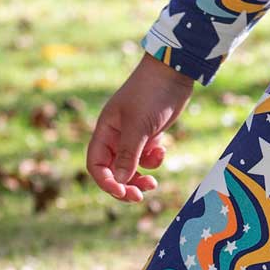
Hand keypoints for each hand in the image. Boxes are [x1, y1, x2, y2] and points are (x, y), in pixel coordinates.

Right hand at [85, 52, 195, 202]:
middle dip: (124, 185)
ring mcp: (134, 135)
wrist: (173, 72)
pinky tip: (163, 149)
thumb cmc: (151, 94)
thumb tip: (120, 181)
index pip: (96, 164)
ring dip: (140, 177)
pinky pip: (147, 157)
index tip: (122, 191)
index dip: (105, 181)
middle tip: (138, 197)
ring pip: (131, 166)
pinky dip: (154, 160)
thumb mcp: (139, 126)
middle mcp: (116, 135)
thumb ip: (129, 154)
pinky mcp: (150, 134)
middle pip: (113, 170)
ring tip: (153, 184)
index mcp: (105, 131)